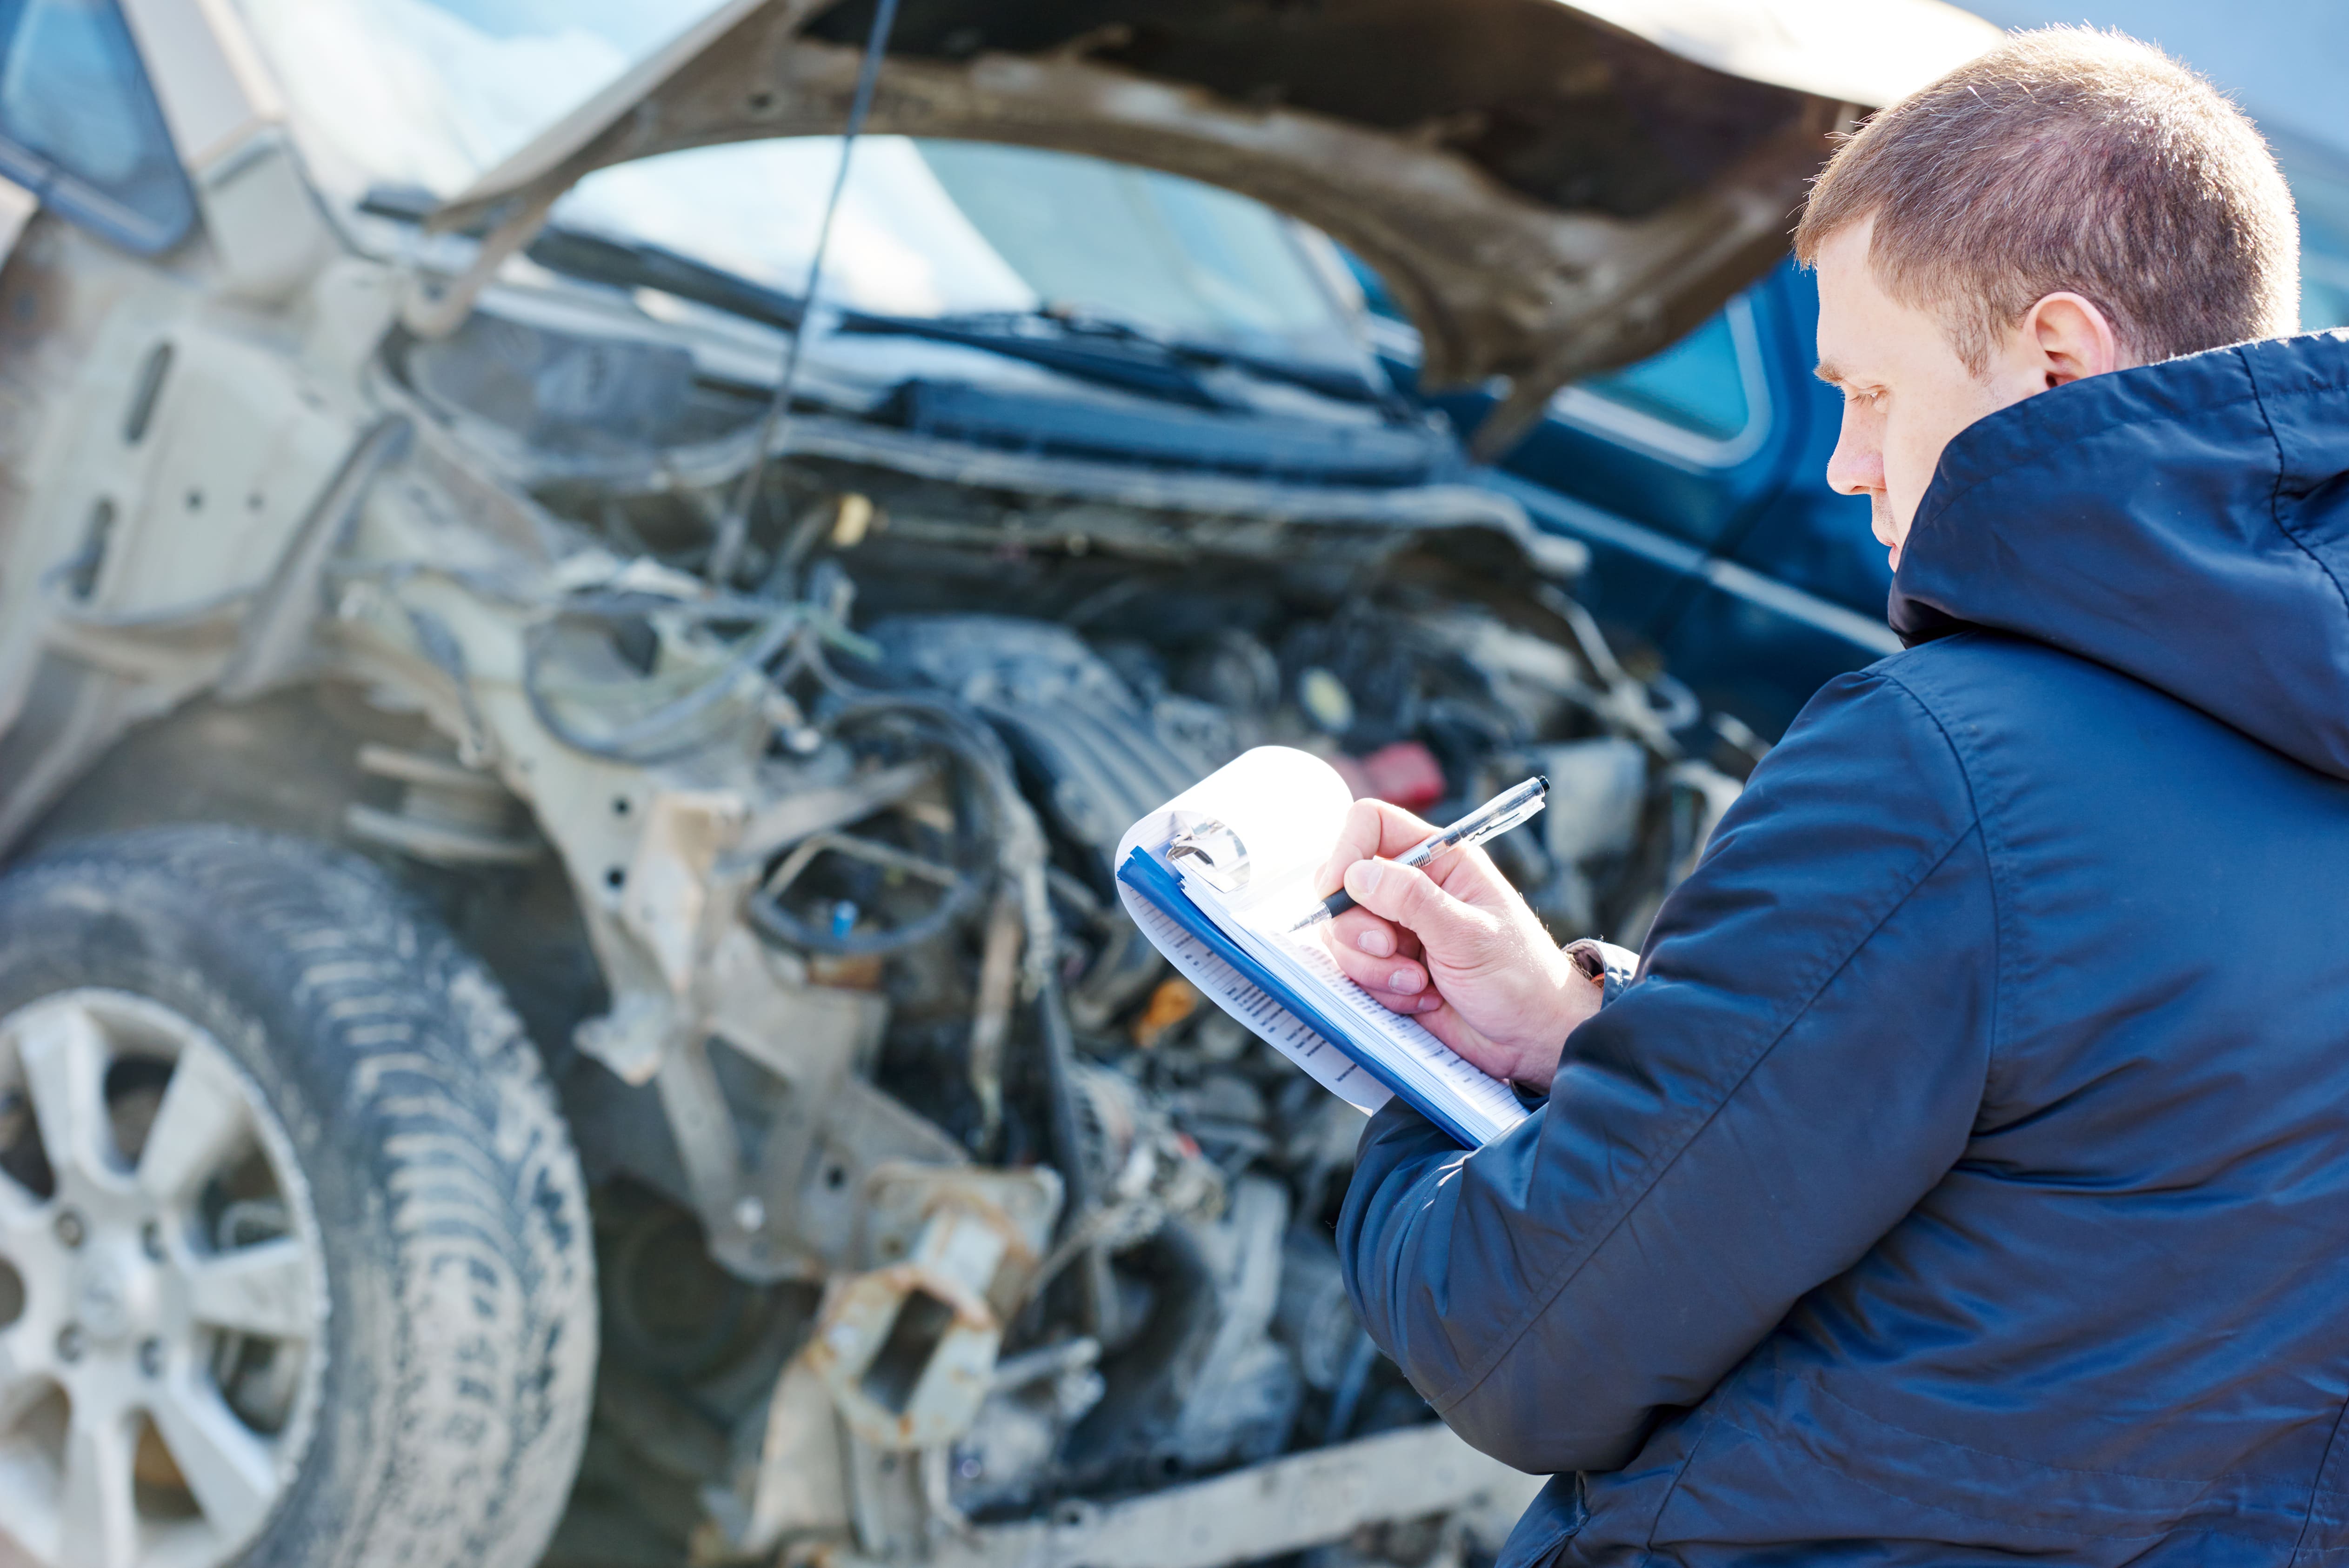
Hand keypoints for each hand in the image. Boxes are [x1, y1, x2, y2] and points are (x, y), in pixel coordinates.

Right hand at [1312, 798, 1597, 1091]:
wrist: (1531, 1037)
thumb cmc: (1520, 978)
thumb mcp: (1468, 935)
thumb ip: (1412, 899)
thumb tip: (1356, 874)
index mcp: (1440, 861)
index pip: (1371, 825)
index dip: (1347, 852)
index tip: (1342, 892)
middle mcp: (1413, 889)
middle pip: (1343, 884)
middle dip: (1358, 927)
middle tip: (1391, 948)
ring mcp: (1398, 929)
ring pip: (1342, 933)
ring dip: (1373, 967)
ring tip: (1419, 984)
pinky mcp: (1389, 967)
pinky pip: (1354, 971)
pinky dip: (1380, 989)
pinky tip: (1421, 998)